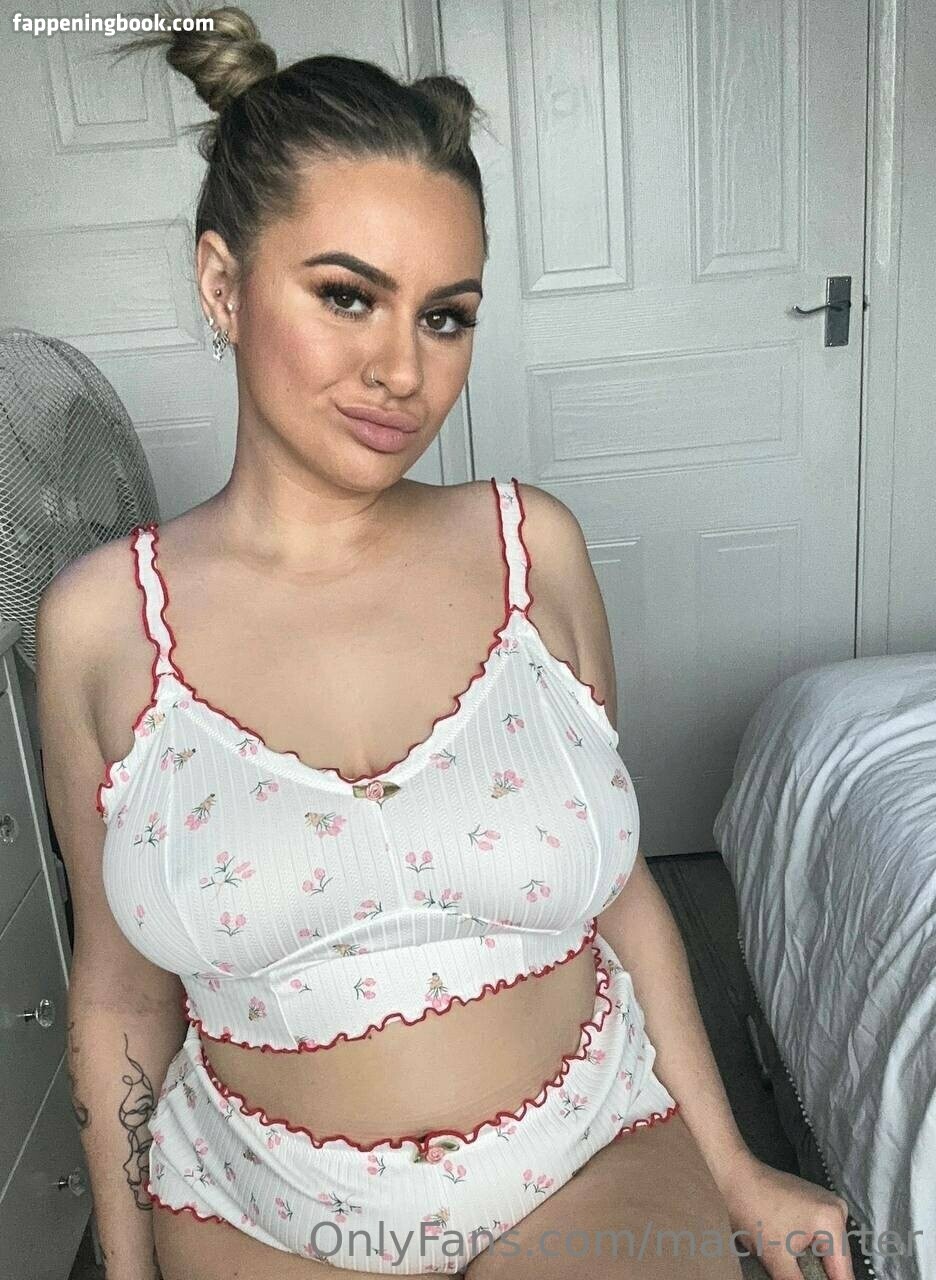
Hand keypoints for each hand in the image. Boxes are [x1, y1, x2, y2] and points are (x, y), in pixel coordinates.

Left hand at [714, 1150, 854, 1278]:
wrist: (733, 1176)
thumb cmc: (753, 1212)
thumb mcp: (777, 1259)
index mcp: (833, 1221)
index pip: (843, 1274)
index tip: (803, 1279)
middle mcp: (837, 1209)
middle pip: (836, 1262)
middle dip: (819, 1276)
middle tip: (791, 1274)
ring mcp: (826, 1204)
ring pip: (826, 1251)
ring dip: (812, 1265)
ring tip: (789, 1264)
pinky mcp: (814, 1203)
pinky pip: (818, 1237)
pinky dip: (807, 1250)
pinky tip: (790, 1252)